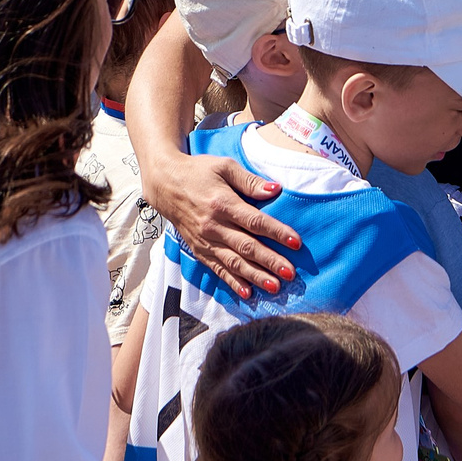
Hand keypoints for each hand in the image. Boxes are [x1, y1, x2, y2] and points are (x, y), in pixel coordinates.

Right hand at [140, 150, 301, 297]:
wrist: (165, 185)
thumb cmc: (198, 172)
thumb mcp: (224, 166)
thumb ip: (250, 180)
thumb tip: (276, 189)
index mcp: (222, 203)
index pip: (254, 221)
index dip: (276, 232)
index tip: (296, 242)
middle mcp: (213, 225)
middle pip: (246, 246)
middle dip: (270, 261)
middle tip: (290, 273)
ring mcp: (205, 240)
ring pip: (234, 262)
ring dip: (255, 276)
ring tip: (275, 287)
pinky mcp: (199, 250)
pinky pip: (217, 269)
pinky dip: (232, 282)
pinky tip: (248, 293)